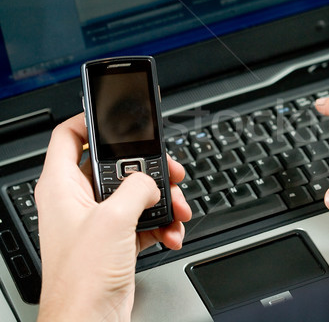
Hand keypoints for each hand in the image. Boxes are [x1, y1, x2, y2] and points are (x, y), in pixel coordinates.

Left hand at [35, 113, 191, 321]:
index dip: (89, 120)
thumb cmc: (82, 277)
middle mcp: (79, 201)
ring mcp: (99, 221)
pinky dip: (163, 224)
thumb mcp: (113, 219)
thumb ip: (136, 187)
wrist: (91, 321)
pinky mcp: (117, 240)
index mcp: (62, 186)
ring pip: (137, 193)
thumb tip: (151, 181)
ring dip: (163, 200)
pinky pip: (145, 220)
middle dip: (150, 169)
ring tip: (179, 209)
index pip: (69, 136)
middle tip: (171, 172)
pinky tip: (172, 233)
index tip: (116, 115)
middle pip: (117, 166)